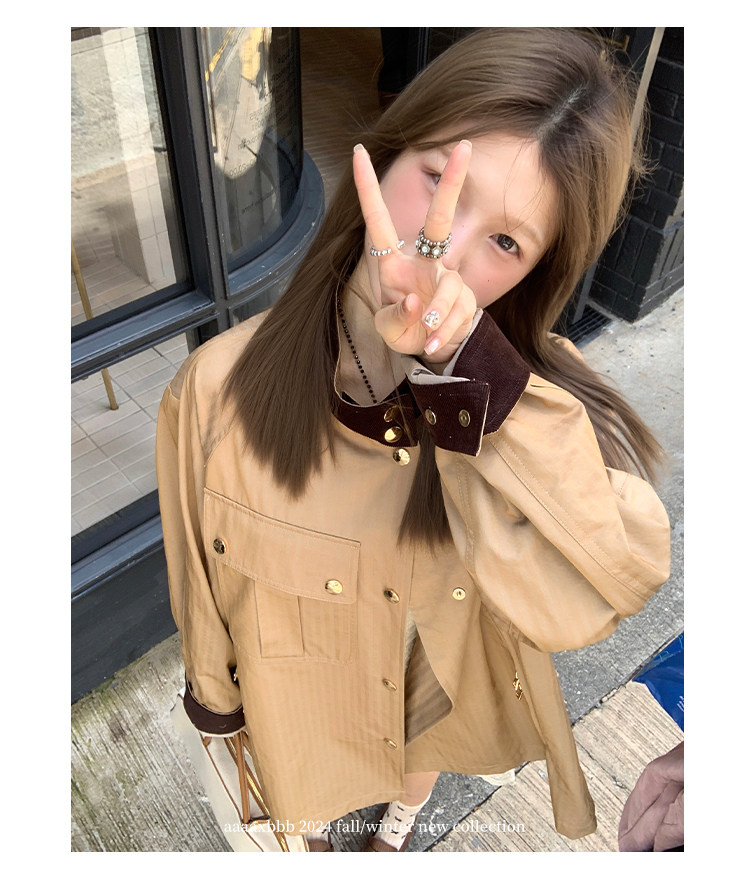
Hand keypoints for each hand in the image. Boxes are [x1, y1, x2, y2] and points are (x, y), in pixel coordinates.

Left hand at [353, 140, 477, 364]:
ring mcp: (447, 276)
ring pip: (448, 288)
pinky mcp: (466, 296)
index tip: (358, 152)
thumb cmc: (403, 329)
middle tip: (464, 146)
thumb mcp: (388, 331)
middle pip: (440, 219)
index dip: (368, 189)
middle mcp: (423, 262)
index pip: (379, 223)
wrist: (431, 346)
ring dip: (437, 316)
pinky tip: (433, 342)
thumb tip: (413, 303)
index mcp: (394, 264)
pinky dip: (445, 331)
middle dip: (453, 183)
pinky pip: (459, 312)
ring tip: (427, 335)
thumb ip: (395, 318)